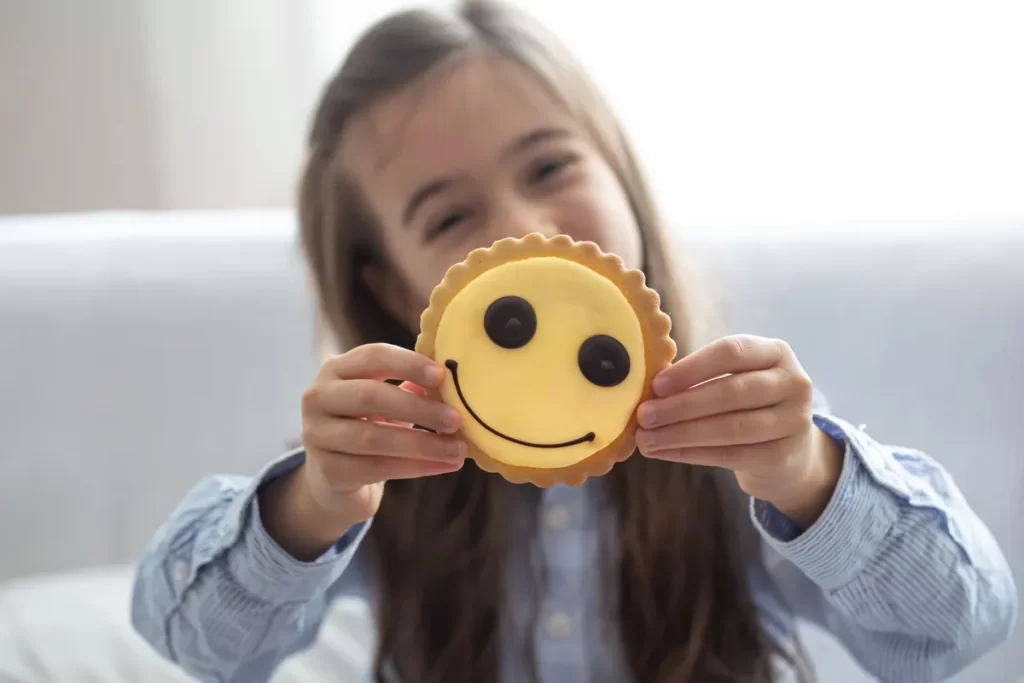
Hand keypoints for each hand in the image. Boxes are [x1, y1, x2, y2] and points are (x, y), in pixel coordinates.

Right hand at [262, 344, 466, 559]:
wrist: (333, 479)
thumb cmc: (367, 427)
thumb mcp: (385, 402)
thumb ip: (412, 388)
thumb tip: (454, 384)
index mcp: (336, 369)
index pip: (373, 356)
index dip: (409, 364)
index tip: (442, 376)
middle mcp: (319, 397)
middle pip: (370, 396)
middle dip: (418, 408)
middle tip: (456, 420)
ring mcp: (318, 435)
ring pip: (373, 438)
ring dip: (422, 444)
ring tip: (458, 450)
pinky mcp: (328, 472)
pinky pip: (376, 468)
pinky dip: (415, 468)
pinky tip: (443, 466)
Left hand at [635, 335, 842, 526]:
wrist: (789, 448)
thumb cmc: (748, 404)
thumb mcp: (735, 378)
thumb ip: (701, 378)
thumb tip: (650, 391)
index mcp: (776, 352)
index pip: (732, 352)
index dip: (692, 368)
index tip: (656, 384)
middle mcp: (792, 383)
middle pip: (731, 392)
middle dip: (681, 405)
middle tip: (644, 416)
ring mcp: (793, 421)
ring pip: (730, 428)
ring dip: (681, 434)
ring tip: (647, 439)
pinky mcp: (783, 456)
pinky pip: (730, 455)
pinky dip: (691, 454)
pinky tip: (664, 453)